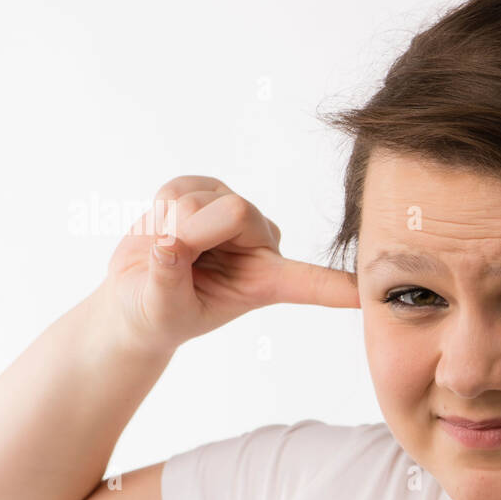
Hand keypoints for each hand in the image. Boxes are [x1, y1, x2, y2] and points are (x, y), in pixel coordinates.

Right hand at [101, 175, 359, 354]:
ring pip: (202, 198)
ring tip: (168, 249)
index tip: (366, 293)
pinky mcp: (209, 191)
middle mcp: (261, 244)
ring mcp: (236, 214)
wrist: (133, 296)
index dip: (336, 286)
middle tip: (171, 256)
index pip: (310, 282)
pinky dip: (159, 208)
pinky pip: (179, 186)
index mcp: (268, 282)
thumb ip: (167, 279)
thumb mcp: (161, 310)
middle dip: (191, 231)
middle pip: (236, 212)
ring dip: (170, 222)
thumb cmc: (157, 313)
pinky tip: (163, 228)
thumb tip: (168, 245)